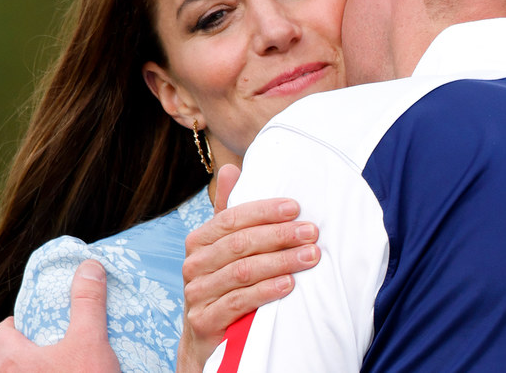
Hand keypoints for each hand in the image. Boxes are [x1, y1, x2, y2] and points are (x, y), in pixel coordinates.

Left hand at [0, 260, 119, 372]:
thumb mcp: (90, 340)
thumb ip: (87, 302)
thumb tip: (88, 266)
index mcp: (12, 360)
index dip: (17, 323)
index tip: (41, 320)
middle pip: (8, 357)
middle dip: (28, 347)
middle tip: (57, 340)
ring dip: (36, 368)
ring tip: (65, 363)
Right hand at [176, 164, 320, 370]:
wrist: (206, 336)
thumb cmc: (224, 283)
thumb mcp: (225, 247)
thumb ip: (230, 211)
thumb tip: (231, 169)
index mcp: (199, 240)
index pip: (231, 218)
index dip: (264, 211)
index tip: (296, 207)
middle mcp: (194, 264)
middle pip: (240, 244)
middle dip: (280, 236)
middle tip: (312, 232)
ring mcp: (197, 293)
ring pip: (242, 272)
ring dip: (280, 262)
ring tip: (310, 257)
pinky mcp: (204, 321)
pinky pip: (238, 301)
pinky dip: (266, 291)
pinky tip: (289, 284)